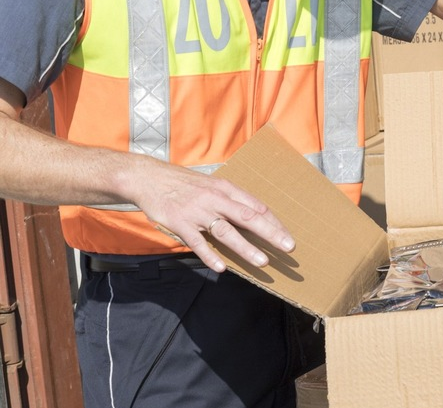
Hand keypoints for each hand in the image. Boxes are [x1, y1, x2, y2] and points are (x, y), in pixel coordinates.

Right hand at [124, 155, 294, 271]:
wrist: (149, 178)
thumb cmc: (185, 184)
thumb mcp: (212, 184)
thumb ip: (231, 199)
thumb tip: (253, 214)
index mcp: (226, 189)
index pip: (257, 207)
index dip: (274, 222)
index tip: (287, 236)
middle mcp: (216, 199)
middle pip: (248, 217)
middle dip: (270, 233)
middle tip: (288, 247)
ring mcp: (198, 212)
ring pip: (226, 231)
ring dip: (246, 248)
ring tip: (263, 262)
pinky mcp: (180, 223)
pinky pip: (198, 242)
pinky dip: (210, 256)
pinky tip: (222, 268)